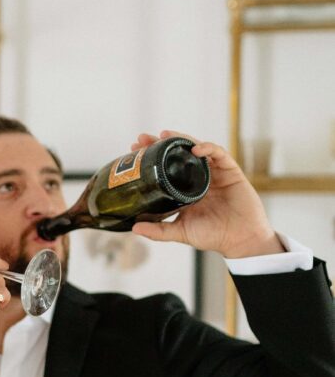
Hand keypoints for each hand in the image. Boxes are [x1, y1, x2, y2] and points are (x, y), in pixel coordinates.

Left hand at [129, 131, 283, 258]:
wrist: (241, 240)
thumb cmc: (213, 236)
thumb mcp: (181, 232)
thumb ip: (159, 231)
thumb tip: (134, 228)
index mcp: (185, 189)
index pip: (166, 166)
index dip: (152, 156)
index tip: (135, 149)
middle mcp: (198, 177)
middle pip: (178, 154)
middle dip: (161, 143)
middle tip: (143, 138)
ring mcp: (214, 173)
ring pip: (197, 148)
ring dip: (181, 140)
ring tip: (165, 135)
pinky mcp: (230, 171)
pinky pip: (219, 154)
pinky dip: (208, 148)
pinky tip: (195, 148)